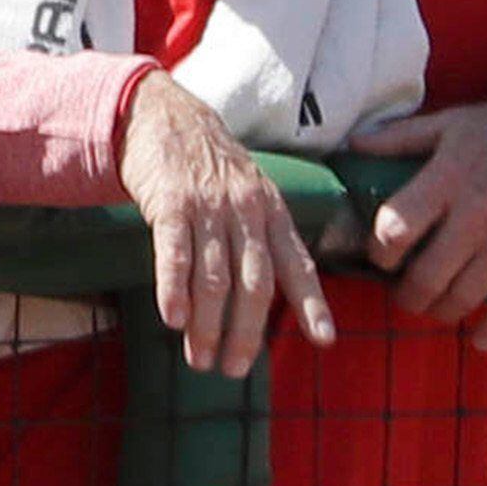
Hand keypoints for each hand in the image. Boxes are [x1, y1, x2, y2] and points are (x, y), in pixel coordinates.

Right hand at [115, 70, 333, 377]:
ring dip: (207, 325)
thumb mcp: (247, 191)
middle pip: (253, 283)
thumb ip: (258, 236)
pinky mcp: (170, 203)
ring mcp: (208, 206)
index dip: (312, 303)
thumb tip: (261, 295)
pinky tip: (173, 320)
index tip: (324, 340)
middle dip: (245, 332)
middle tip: (233, 370)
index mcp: (272, 210)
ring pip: (214, 278)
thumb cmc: (206, 165)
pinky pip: (176, 254)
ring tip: (199, 360)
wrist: (162, 116)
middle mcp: (247, 210)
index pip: (297, 263)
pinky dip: (174, 289)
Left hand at [353, 81, 486, 350]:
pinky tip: (478, 339)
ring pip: (463, 297)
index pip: (395, 230)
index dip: (379, 253)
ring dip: (440, 312)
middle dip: (406, 296)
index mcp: (447, 179)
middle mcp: (476, 213)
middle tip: (403, 295)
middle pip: (426, 277)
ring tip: (433, 307)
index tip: (381, 257)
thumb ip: (399, 138)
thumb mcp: (452, 123)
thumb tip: (352, 145)